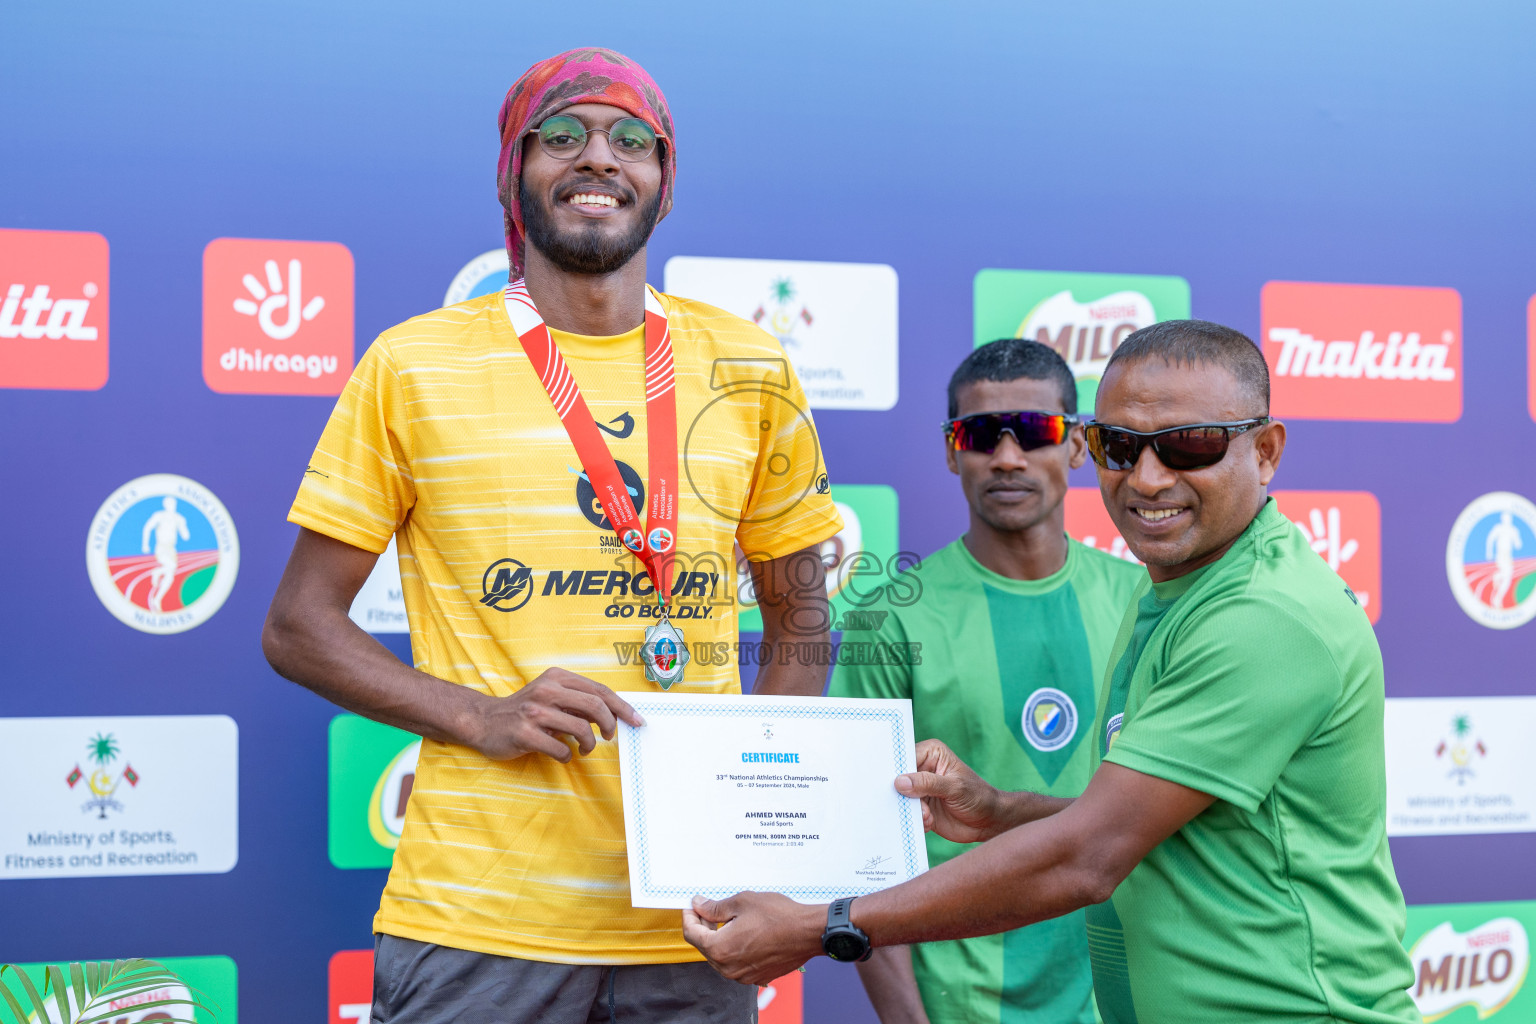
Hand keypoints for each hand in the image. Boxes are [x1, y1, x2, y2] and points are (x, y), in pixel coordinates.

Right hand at [470, 667, 643, 761]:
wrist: (484, 721)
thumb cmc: (525, 710)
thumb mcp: (552, 696)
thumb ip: (578, 701)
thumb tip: (614, 714)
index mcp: (557, 677)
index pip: (600, 689)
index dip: (622, 707)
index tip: (636, 721)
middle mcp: (546, 690)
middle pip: (596, 706)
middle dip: (610, 725)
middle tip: (609, 737)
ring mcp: (534, 712)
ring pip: (581, 729)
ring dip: (589, 744)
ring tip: (584, 749)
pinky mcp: (525, 733)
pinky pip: (561, 749)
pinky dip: (568, 756)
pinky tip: (563, 755)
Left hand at [683, 892, 824, 985]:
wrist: (808, 932)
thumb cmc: (779, 917)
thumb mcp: (742, 902)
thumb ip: (715, 907)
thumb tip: (700, 906)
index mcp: (720, 949)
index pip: (692, 934)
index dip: (689, 917)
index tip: (692, 906)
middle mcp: (729, 968)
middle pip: (705, 947)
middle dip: (704, 928)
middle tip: (710, 909)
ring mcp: (743, 975)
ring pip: (720, 956)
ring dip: (720, 939)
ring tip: (731, 920)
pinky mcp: (756, 977)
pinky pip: (736, 963)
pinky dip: (735, 949)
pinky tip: (745, 933)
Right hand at [894, 738, 1002, 843]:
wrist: (988, 822)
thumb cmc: (977, 796)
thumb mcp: (954, 787)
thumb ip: (927, 783)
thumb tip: (899, 782)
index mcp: (931, 754)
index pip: (905, 757)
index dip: (895, 769)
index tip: (892, 784)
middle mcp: (922, 769)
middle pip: (898, 778)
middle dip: (902, 794)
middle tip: (916, 805)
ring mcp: (920, 790)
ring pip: (901, 798)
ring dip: (911, 810)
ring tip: (928, 816)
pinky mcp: (920, 807)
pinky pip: (907, 813)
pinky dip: (915, 820)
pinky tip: (930, 822)